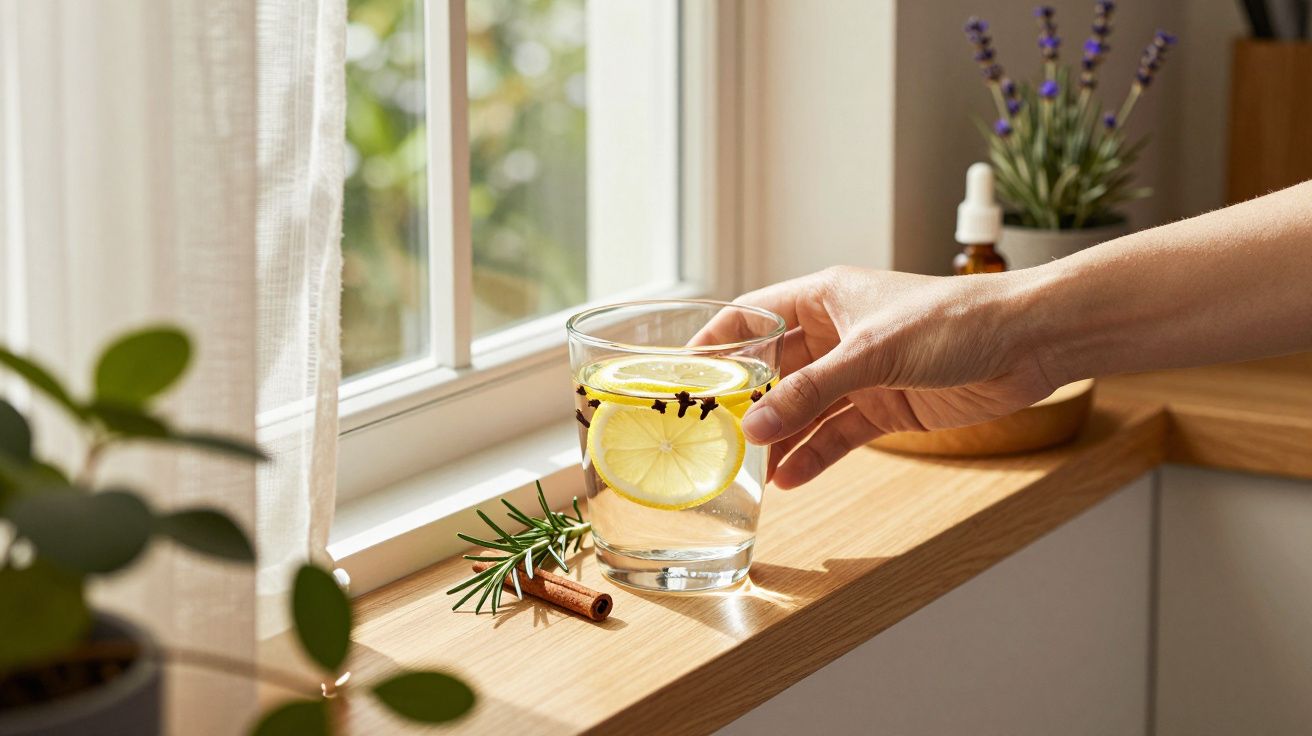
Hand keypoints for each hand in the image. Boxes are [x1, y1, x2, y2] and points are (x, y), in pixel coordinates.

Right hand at [717, 267, 1055, 488]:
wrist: (1030, 343)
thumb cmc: (956, 319)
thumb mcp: (873, 353)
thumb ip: (811, 391)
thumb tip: (757, 427)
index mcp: (825, 297)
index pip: (752, 316)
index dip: (716, 343)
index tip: (681, 375)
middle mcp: (837, 333)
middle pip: (774, 369)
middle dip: (745, 402)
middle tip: (708, 435)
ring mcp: (861, 372)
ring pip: (804, 408)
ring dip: (779, 437)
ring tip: (744, 471)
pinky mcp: (887, 406)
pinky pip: (838, 433)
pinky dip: (816, 455)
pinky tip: (791, 479)